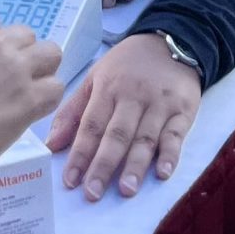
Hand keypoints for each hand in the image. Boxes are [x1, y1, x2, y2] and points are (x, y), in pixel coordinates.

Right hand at [0, 15, 65, 215]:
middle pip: (24, 34)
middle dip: (20, 54)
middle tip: (10, 80)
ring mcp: (15, 67)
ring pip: (50, 53)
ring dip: (42, 69)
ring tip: (30, 91)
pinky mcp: (31, 96)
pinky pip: (56, 88)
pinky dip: (48, 99)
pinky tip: (34, 112)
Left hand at [47, 34, 200, 199]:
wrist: (172, 40)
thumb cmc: (127, 65)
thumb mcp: (95, 77)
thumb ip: (73, 111)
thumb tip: (51, 145)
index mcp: (108, 89)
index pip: (91, 126)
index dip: (80, 154)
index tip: (70, 181)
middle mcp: (133, 97)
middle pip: (116, 135)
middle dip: (103, 165)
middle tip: (93, 193)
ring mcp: (160, 104)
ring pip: (145, 138)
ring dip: (135, 165)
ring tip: (126, 190)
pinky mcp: (183, 110)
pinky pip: (176, 134)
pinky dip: (170, 154)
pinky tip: (163, 173)